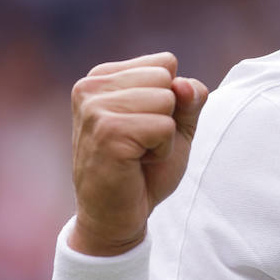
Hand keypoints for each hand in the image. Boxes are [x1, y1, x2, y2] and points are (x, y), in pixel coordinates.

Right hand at [68, 52, 208, 255]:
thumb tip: (185, 84)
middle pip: (166, 78)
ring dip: (165, 135)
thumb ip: (188, 98)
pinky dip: (162, 150)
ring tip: (138, 153)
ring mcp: (95, 108)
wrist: (116, 217)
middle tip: (141, 143)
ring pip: (167, 99)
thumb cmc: (143, 170)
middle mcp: (90, 86)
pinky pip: (164, 127)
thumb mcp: (176, 126)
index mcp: (102, 77)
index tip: (144, 126)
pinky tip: (137, 164)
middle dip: (167, 115)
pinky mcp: (107, 133)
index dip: (170, 99)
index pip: (165, 63)